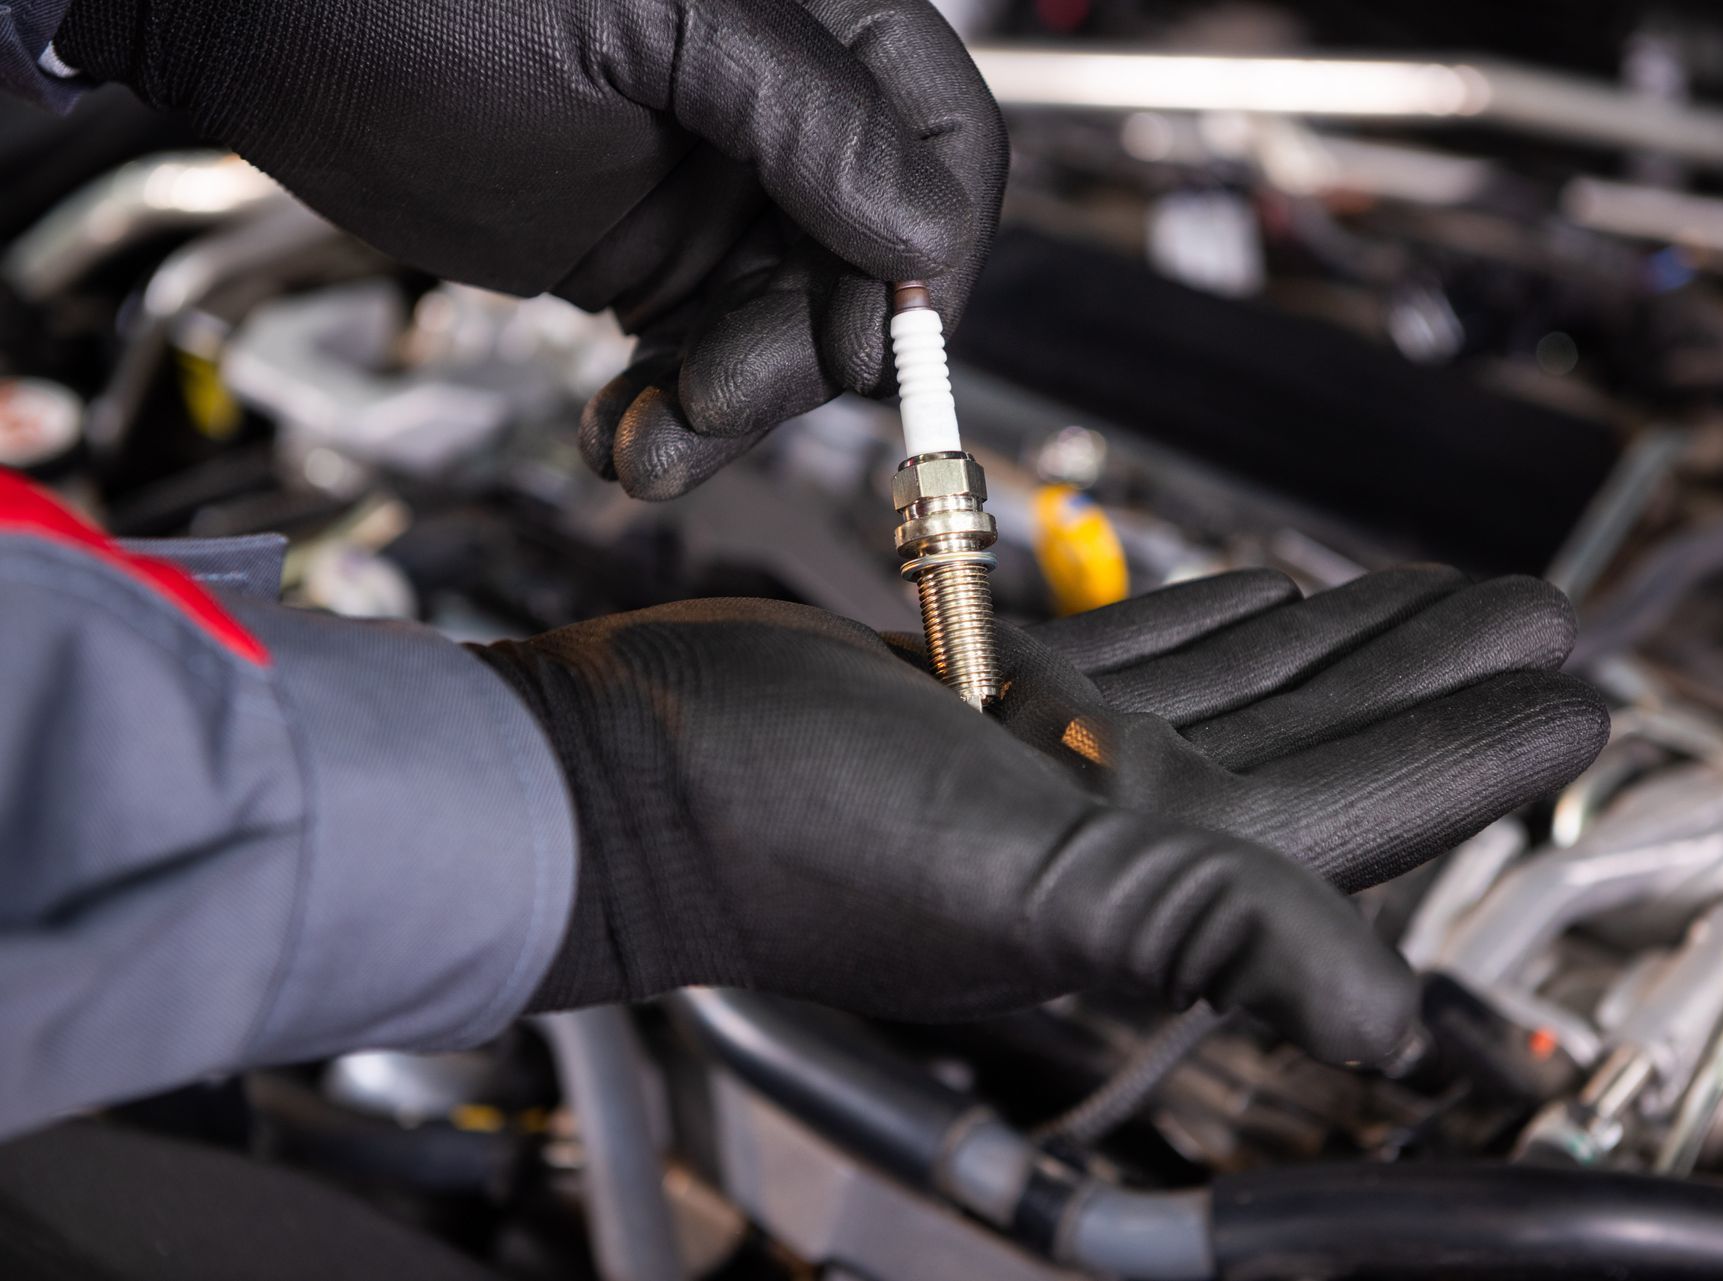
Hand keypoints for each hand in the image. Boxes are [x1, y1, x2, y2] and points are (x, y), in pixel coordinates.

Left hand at [56, 0, 1003, 498]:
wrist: (262, 26)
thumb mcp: (642, 24)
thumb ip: (802, 112)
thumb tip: (922, 232)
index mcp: (812, 22)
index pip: (943, 145)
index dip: (929, 261)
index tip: (876, 346)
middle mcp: (779, 111)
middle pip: (871, 266)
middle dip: (804, 356)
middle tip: (716, 399)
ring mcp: (716, 189)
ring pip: (792, 332)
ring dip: (734, 412)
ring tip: (646, 447)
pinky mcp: (648, 255)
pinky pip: (707, 358)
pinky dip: (677, 416)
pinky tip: (620, 435)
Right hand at [472, 570, 1605, 1064]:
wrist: (630, 772)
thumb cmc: (787, 832)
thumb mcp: (1023, 876)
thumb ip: (1212, 931)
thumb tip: (1393, 1023)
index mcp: (1150, 868)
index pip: (1360, 814)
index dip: (1476, 759)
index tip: (1575, 699)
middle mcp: (1119, 821)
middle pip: (1325, 739)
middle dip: (1433, 682)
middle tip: (1539, 617)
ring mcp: (1056, 757)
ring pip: (1244, 684)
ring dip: (1341, 640)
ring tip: (1429, 589)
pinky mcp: (990, 696)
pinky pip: (1136, 648)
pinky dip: (1211, 618)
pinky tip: (1259, 588)